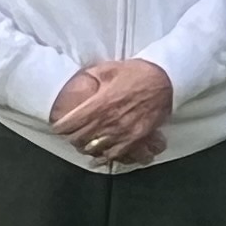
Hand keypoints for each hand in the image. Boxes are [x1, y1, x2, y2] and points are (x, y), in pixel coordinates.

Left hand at [49, 61, 175, 163]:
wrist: (167, 80)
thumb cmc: (139, 73)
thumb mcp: (110, 68)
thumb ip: (92, 76)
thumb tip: (79, 81)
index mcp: (99, 104)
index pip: (69, 124)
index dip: (60, 126)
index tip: (58, 125)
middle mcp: (108, 122)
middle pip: (79, 139)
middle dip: (71, 138)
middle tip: (70, 134)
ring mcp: (122, 132)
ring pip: (95, 149)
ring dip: (87, 147)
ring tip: (84, 143)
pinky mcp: (135, 139)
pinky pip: (115, 155)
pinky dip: (104, 156)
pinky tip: (100, 156)